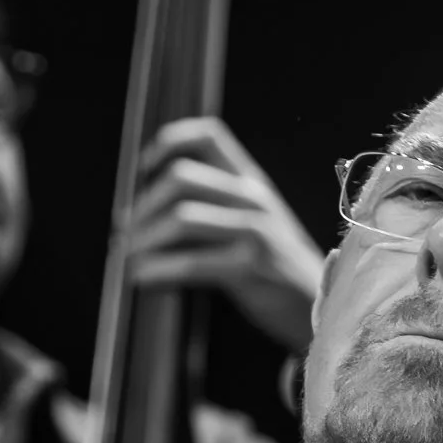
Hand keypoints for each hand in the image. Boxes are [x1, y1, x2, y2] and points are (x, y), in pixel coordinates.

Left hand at [129, 116, 322, 351]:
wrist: (317, 309)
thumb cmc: (274, 271)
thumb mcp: (255, 225)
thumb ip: (215, 208)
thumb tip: (146, 211)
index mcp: (252, 182)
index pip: (209, 134)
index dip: (169, 142)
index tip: (144, 168)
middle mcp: (253, 198)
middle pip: (181, 178)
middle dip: (143, 207)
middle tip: (125, 233)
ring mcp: (255, 231)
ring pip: (181, 219)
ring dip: (144, 240)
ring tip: (129, 259)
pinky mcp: (250, 267)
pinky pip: (190, 263)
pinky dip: (157, 271)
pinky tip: (142, 279)